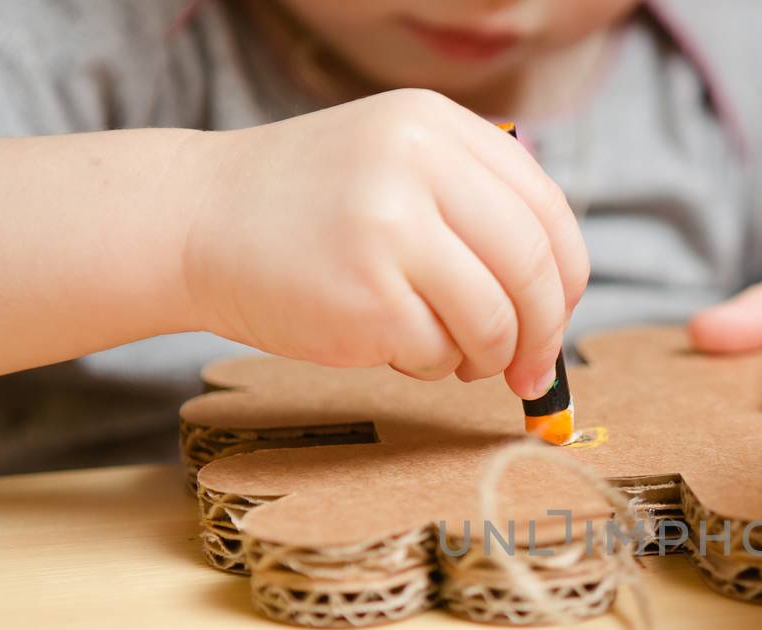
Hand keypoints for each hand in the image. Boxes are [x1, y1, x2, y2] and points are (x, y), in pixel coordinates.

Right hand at [177, 89, 588, 399]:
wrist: (194, 220)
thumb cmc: (307, 209)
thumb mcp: (395, 162)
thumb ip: (475, 204)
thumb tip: (558, 297)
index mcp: (437, 126)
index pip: (548, 212)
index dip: (567, 279)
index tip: (556, 318)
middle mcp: (419, 165)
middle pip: (534, 270)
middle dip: (542, 334)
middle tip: (529, 370)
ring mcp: (392, 230)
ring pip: (493, 320)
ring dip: (483, 356)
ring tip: (445, 351)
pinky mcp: (366, 296)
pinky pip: (438, 352)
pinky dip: (427, 364)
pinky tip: (387, 342)